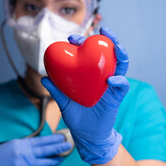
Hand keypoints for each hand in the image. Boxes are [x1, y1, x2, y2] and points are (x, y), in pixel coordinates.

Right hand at [0, 134, 71, 165]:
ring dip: (54, 161)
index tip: (62, 137)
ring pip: (45, 164)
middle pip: (46, 152)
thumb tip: (42, 144)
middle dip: (59, 149)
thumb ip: (27, 145)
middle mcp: (24, 156)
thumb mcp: (12, 145)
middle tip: (68, 146)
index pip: (42, 141)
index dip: (53, 140)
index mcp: (21, 145)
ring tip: (61, 157)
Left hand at [41, 26, 129, 164]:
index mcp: (91, 74)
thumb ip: (56, 90)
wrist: (87, 135)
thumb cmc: (77, 116)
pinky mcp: (117, 97)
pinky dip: (119, 81)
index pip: (91, 53)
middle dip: (109, 40)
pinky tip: (111, 79)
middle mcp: (103, 76)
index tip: (72, 38)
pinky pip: (122, 86)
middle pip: (110, 53)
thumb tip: (43, 78)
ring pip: (121, 65)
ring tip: (117, 47)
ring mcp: (111, 85)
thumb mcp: (64, 102)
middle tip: (103, 30)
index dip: (84, 42)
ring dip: (121, 54)